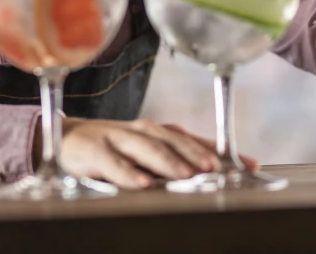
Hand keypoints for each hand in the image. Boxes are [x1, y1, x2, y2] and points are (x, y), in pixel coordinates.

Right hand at [37, 118, 258, 189]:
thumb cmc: (111, 149)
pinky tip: (142, 183)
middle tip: (215, 169)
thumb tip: (214, 174)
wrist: (67, 140)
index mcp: (155, 131)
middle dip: (195, 153)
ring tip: (186, 174)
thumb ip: (173, 161)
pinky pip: (113, 163)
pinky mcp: (94, 151)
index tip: (248, 165)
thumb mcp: (143, 153)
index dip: (218, 150)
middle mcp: (139, 131)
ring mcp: (116, 138)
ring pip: (146, 147)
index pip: (191, 139)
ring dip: (168, 160)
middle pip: (171, 138)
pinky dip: (128, 173)